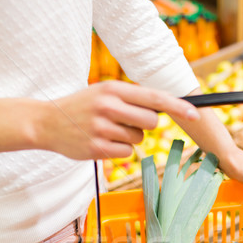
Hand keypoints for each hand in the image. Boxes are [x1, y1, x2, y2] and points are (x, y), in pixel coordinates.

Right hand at [33, 81, 199, 159]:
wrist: (46, 122)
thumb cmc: (81, 107)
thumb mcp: (103, 93)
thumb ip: (131, 99)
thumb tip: (163, 110)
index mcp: (113, 89)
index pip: (154, 97)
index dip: (178, 107)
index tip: (196, 115)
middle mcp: (109, 106)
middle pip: (151, 122)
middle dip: (144, 125)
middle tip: (124, 122)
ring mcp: (102, 128)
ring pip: (138, 139)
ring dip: (128, 138)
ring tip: (107, 131)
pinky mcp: (97, 148)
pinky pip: (126, 153)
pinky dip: (118, 151)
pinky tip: (101, 142)